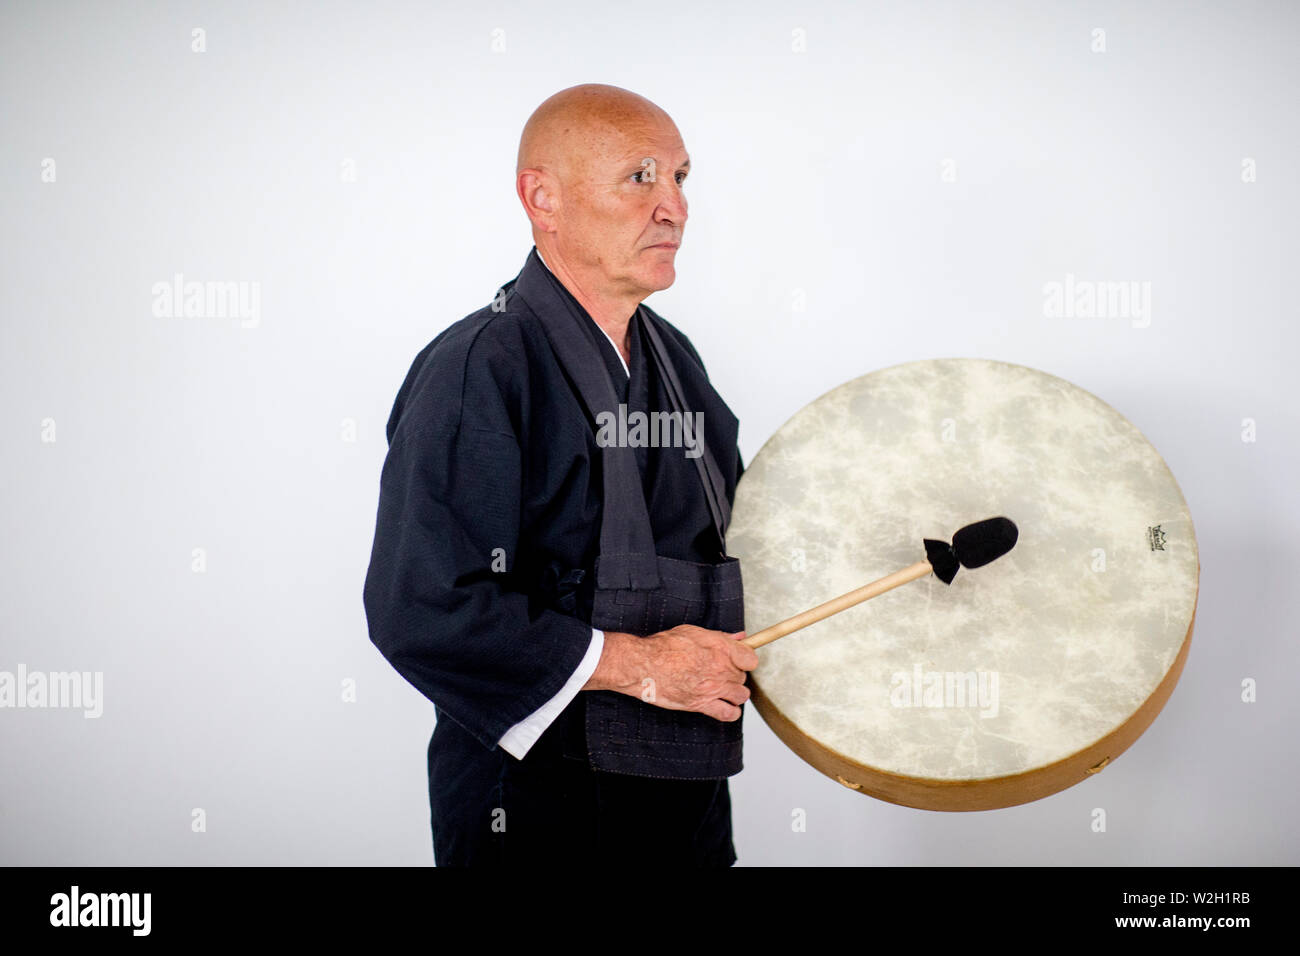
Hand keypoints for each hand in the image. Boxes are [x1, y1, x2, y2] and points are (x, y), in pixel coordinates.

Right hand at [583, 625, 757, 721]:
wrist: (643, 665)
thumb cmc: (663, 646)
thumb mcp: (694, 632)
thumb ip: (720, 636)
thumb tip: (740, 637)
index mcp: (720, 648)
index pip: (751, 658)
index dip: (745, 659)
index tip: (739, 659)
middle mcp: (720, 669)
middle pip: (743, 677)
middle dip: (735, 674)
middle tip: (721, 672)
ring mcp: (713, 688)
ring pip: (741, 695)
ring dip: (735, 692)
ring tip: (723, 688)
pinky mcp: (702, 705)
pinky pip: (728, 714)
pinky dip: (730, 712)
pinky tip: (725, 706)